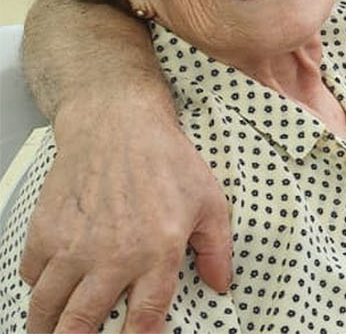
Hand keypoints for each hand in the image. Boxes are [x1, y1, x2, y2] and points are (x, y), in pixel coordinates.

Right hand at [21, 102, 232, 331]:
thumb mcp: (210, 202)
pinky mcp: (44, 232)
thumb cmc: (165, 160)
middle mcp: (111, 255)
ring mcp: (72, 246)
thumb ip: (217, 249)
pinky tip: (49, 289)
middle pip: (82, 323)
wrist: (117, 125)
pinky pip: (31, 276)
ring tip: (52, 333)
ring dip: (47, 327)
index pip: (143, 317)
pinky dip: (37, 288)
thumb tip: (222, 284)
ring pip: (48, 307)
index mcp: (156, 252)